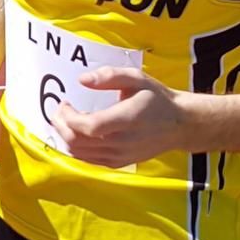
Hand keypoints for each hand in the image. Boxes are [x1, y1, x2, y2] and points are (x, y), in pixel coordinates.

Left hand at [51, 67, 186, 167]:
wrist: (179, 125)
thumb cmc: (156, 98)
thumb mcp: (136, 78)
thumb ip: (109, 76)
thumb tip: (82, 80)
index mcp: (127, 119)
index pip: (90, 127)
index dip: (69, 117)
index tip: (64, 102)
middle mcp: (122, 142)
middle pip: (79, 141)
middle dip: (61, 125)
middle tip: (59, 110)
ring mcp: (120, 155)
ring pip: (80, 153)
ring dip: (65, 136)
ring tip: (65, 119)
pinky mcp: (119, 162)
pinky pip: (89, 160)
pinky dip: (76, 147)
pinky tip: (76, 132)